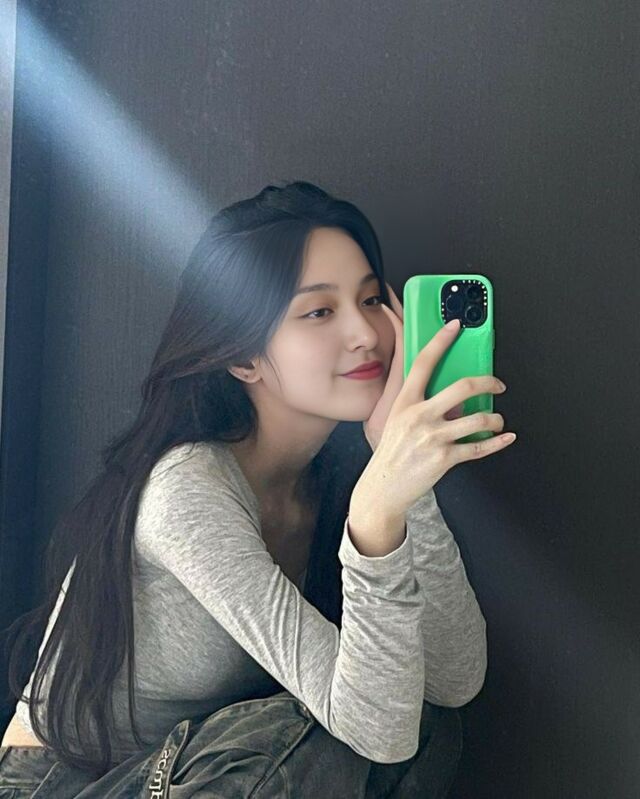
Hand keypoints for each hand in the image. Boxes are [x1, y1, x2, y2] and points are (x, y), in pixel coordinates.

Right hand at [354, 299, 514, 519]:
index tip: (455, 326)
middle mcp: (419, 416)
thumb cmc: (392, 453)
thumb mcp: (396, 421)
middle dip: (488, 381)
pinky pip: (479, 447)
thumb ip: (421, 405)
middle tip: (497, 383)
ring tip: (497, 420)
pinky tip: (506, 437)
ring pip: (478, 419)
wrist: (383, 487)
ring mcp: (433, 437)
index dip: (441, 341)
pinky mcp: (444, 458)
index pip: (423, 363)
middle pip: (462, 387)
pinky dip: (498, 442)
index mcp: (405, 402)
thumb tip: (453, 398)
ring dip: (495, 418)